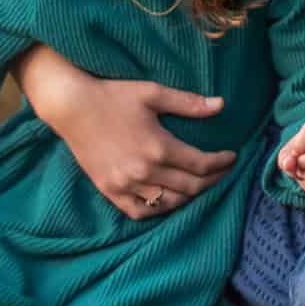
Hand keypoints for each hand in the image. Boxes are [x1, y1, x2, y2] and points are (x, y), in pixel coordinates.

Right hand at [19, 49, 236, 218]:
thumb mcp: (153, 93)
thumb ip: (188, 103)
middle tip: (223, 171)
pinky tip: (168, 199)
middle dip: (213, 180)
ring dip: (189, 196)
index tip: (232, 157)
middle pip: (190, 187)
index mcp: (158, 147)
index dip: (222, 163)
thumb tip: (221, 105)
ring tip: (200, 184)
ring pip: (168, 203)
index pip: (201, 165)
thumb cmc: (113, 96)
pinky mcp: (110, 191)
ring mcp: (125, 185)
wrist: (72, 107)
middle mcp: (144, 172)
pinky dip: (158, 209)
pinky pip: (139, 212)